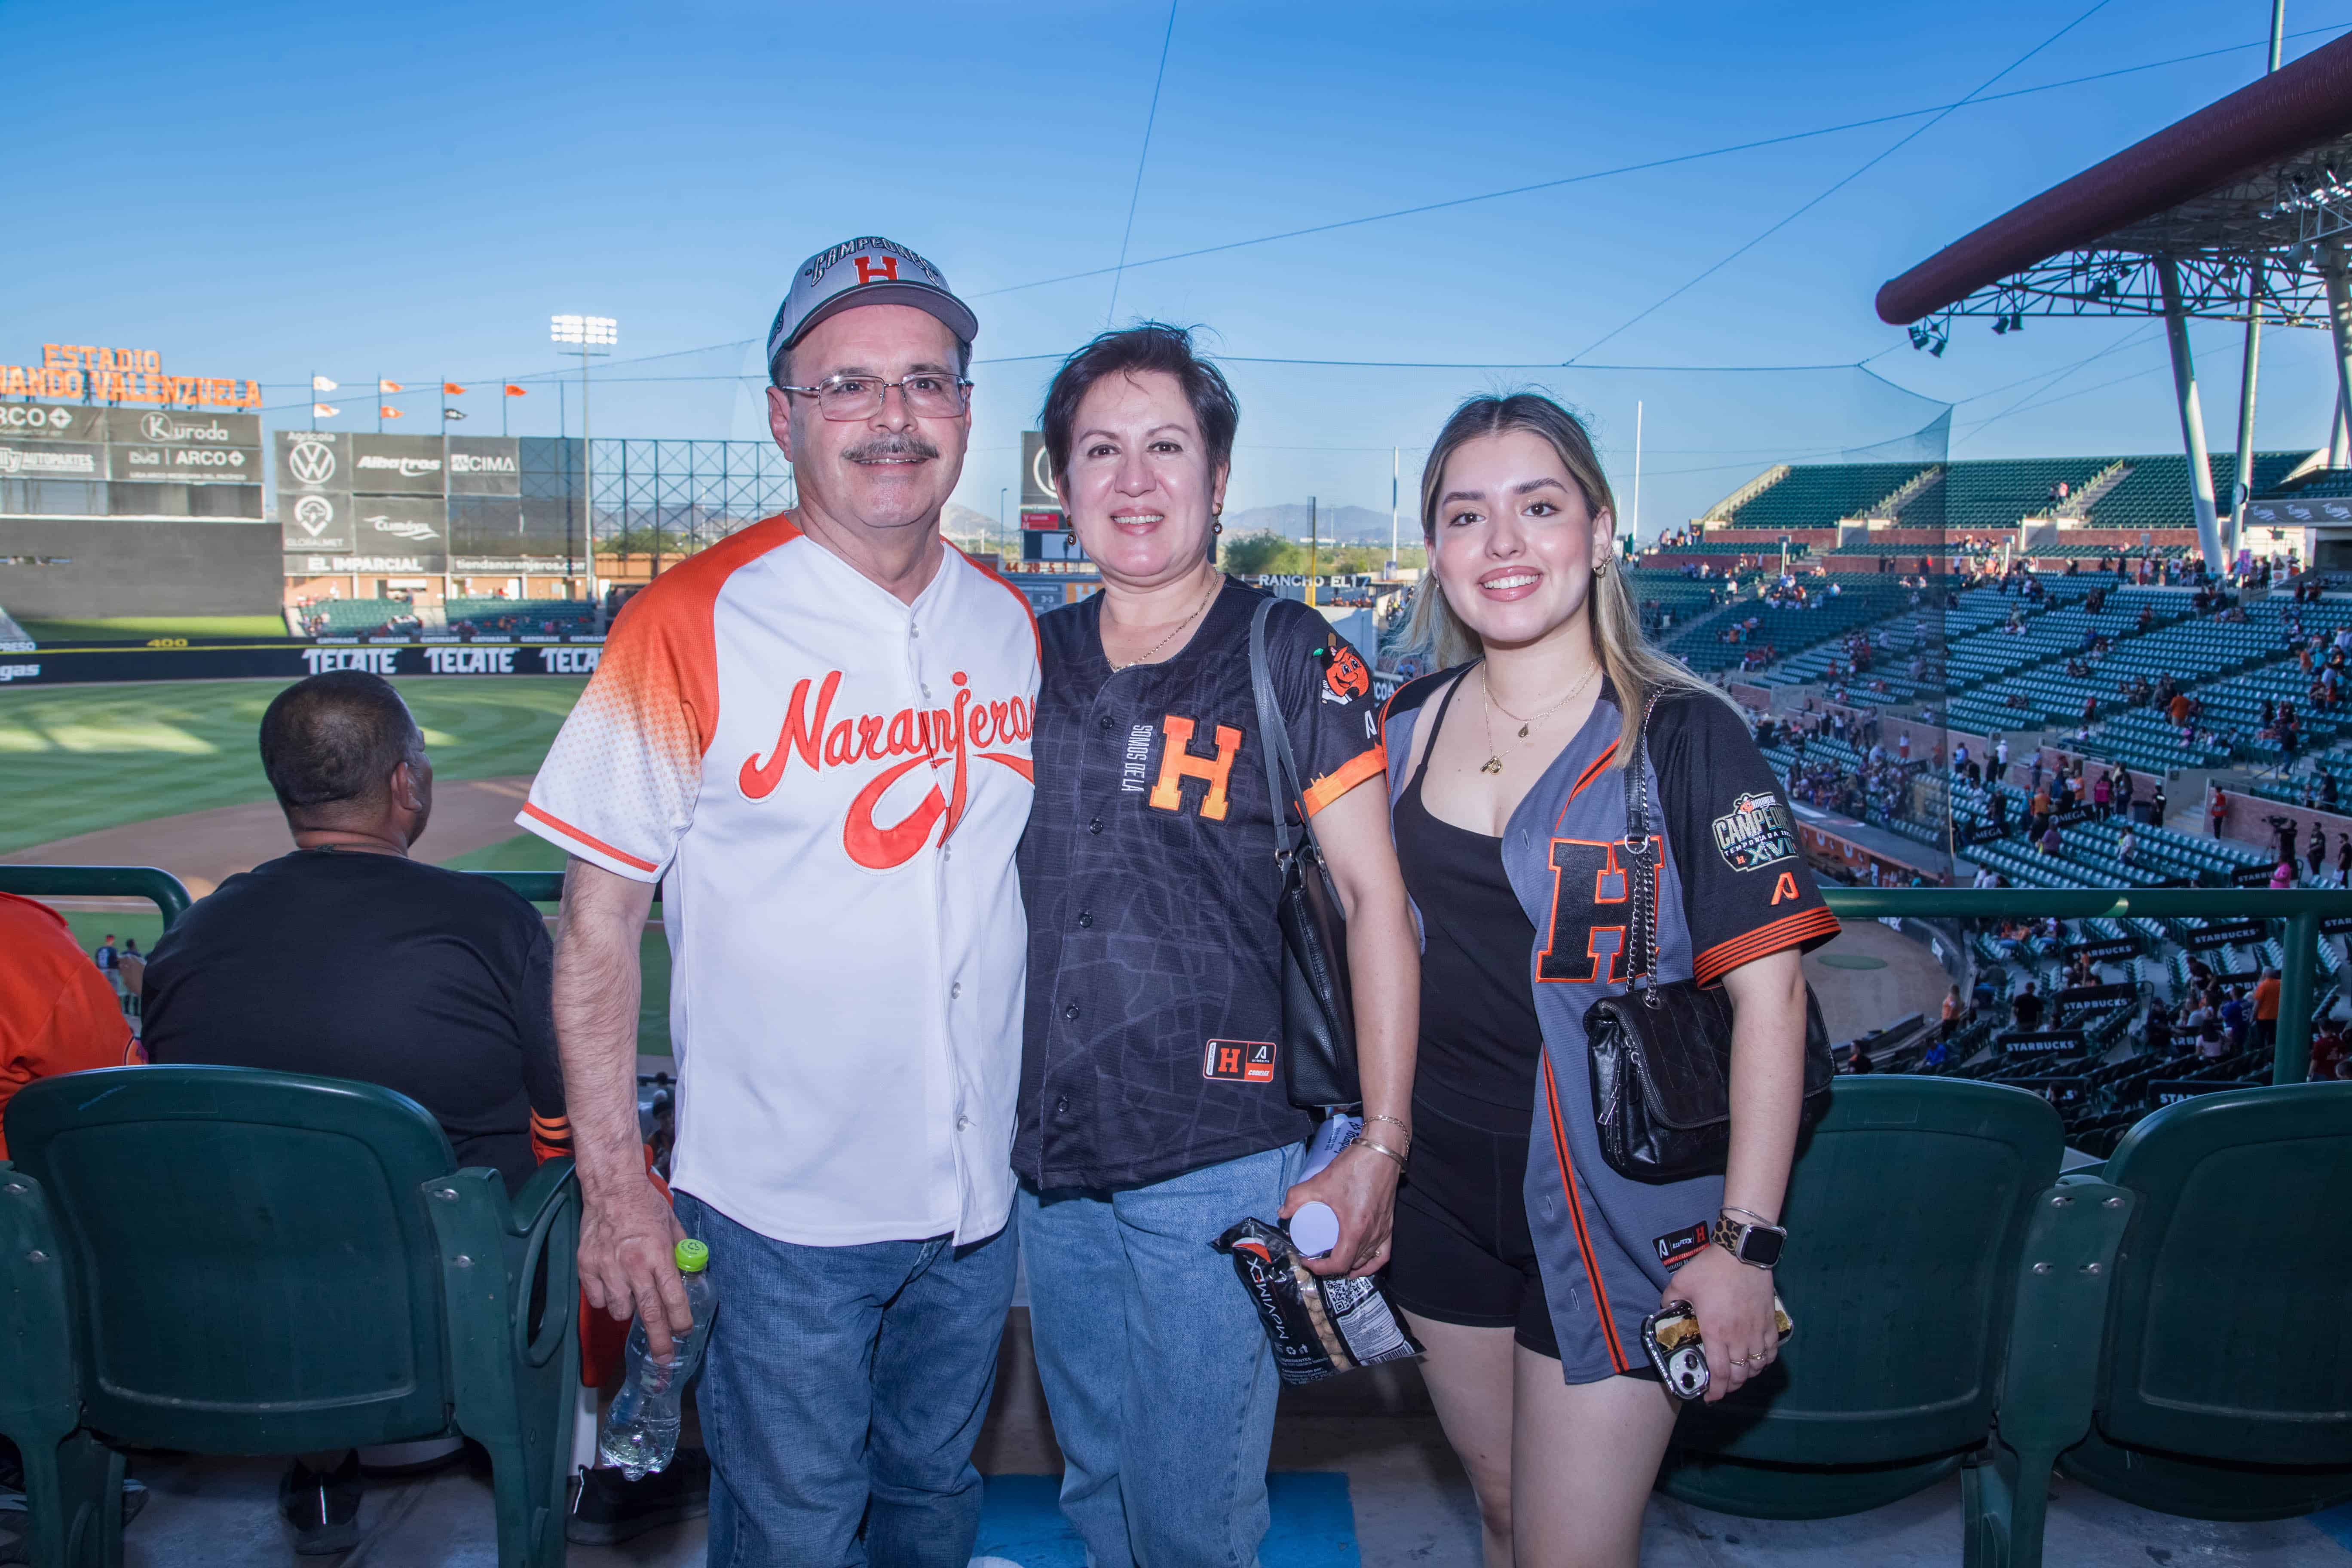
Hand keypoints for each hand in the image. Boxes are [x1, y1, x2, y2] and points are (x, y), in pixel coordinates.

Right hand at [578, 1174, 691, 1358]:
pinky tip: (612, 1284)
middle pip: (648, 1314)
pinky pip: (598, 1299)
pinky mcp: (587, 1267)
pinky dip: (606, 1298)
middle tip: (665, 1359)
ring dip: (629, 1309)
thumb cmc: (645, 1204)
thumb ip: (681, 1252)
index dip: (680, 1321)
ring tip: (633, 1294)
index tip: (684, 1334)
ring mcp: (607, 1268)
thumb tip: (691, 1273)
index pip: (672, 1298)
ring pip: (620, 1310)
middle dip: (658, 1340)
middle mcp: (632, 1265)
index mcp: (658, 1254)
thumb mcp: (672, 1226)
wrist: (611, 1187)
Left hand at [1278, 1141, 1401, 1278]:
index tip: (1308, 1260)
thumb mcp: (1319, 1182)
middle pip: (1352, 1264)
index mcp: (1355, 1229)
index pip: (1339, 1263)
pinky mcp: (1389, 1225)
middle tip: (1316, 1256)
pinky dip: (1372, 1263)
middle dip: (1331, 1266)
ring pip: (1366, 1261)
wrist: (1380, 1152)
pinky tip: (1361, 1264)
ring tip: (1333, 1260)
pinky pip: (1383, 1254)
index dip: (1321, 1268)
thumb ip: (1296, 1197)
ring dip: (1349, 1265)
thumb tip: (1283, 1213)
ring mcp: (1383, 1231)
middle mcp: (1372, 1234)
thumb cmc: (1353, 1167)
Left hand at [1666, 1243, 1777, 1403]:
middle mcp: (1739, 1338)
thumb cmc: (1711, 1269)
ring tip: (1738, 1374)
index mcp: (1716, 1333)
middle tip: (1722, 1386)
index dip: (1716, 1391)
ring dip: (1747, 1375)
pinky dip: (1765, 1361)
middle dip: (1730, 1387)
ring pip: (1757, 1366)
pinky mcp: (1770, 1322)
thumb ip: (1670, 1299)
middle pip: (1740, 1375)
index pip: (1719, 1374)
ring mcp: (1757, 1331)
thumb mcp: (1681, 1283)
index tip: (1710, 1397)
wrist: (1742, 1254)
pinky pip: (1771, 1351)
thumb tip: (1666, 1307)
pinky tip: (1757, 1360)